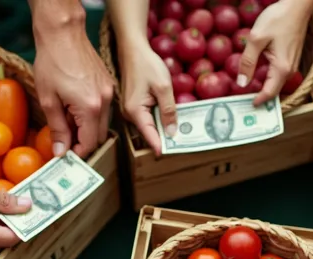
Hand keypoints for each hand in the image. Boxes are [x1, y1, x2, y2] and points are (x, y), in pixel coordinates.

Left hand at [34, 18, 115, 157]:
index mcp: (90, 107)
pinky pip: (104, 108)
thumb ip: (57, 128)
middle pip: (99, 135)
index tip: (67, 155)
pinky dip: (91, 114)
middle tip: (65, 142)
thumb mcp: (49, 99)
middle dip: (83, 142)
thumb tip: (60, 151)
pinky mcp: (108, 84)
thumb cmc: (52, 63)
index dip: (78, 153)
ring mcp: (109, 91)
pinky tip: (74, 108)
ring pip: (103, 122)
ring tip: (68, 122)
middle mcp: (105, 101)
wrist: (64, 34)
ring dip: (87, 128)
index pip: (90, 142)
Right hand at [118, 40, 176, 155]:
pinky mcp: (133, 104)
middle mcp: (129, 114)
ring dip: (162, 128)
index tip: (171, 156)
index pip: (149, 135)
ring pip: (149, 125)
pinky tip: (170, 119)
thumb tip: (172, 132)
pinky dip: (158, 119)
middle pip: (149, 132)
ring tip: (180, 133)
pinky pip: (147, 117)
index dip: (161, 146)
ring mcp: (130, 109)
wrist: (133, 48)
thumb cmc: (147, 64)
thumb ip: (168, 111)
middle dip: (164, 138)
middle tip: (183, 144)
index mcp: (135, 111)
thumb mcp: (163, 87)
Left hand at [237, 0, 312, 105]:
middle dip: (261, 98)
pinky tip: (258, 76)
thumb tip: (242, 83)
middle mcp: (289, 70)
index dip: (258, 102)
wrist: (297, 6)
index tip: (246, 108)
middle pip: (274, 90)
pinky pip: (279, 74)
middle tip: (244, 104)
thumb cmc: (278, 19)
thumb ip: (248, 62)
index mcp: (281, 68)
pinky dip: (269, 79)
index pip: (269, 93)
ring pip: (276, 82)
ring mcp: (292, 64)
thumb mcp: (256, 39)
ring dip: (265, 89)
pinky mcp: (291, 57)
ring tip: (249, 92)